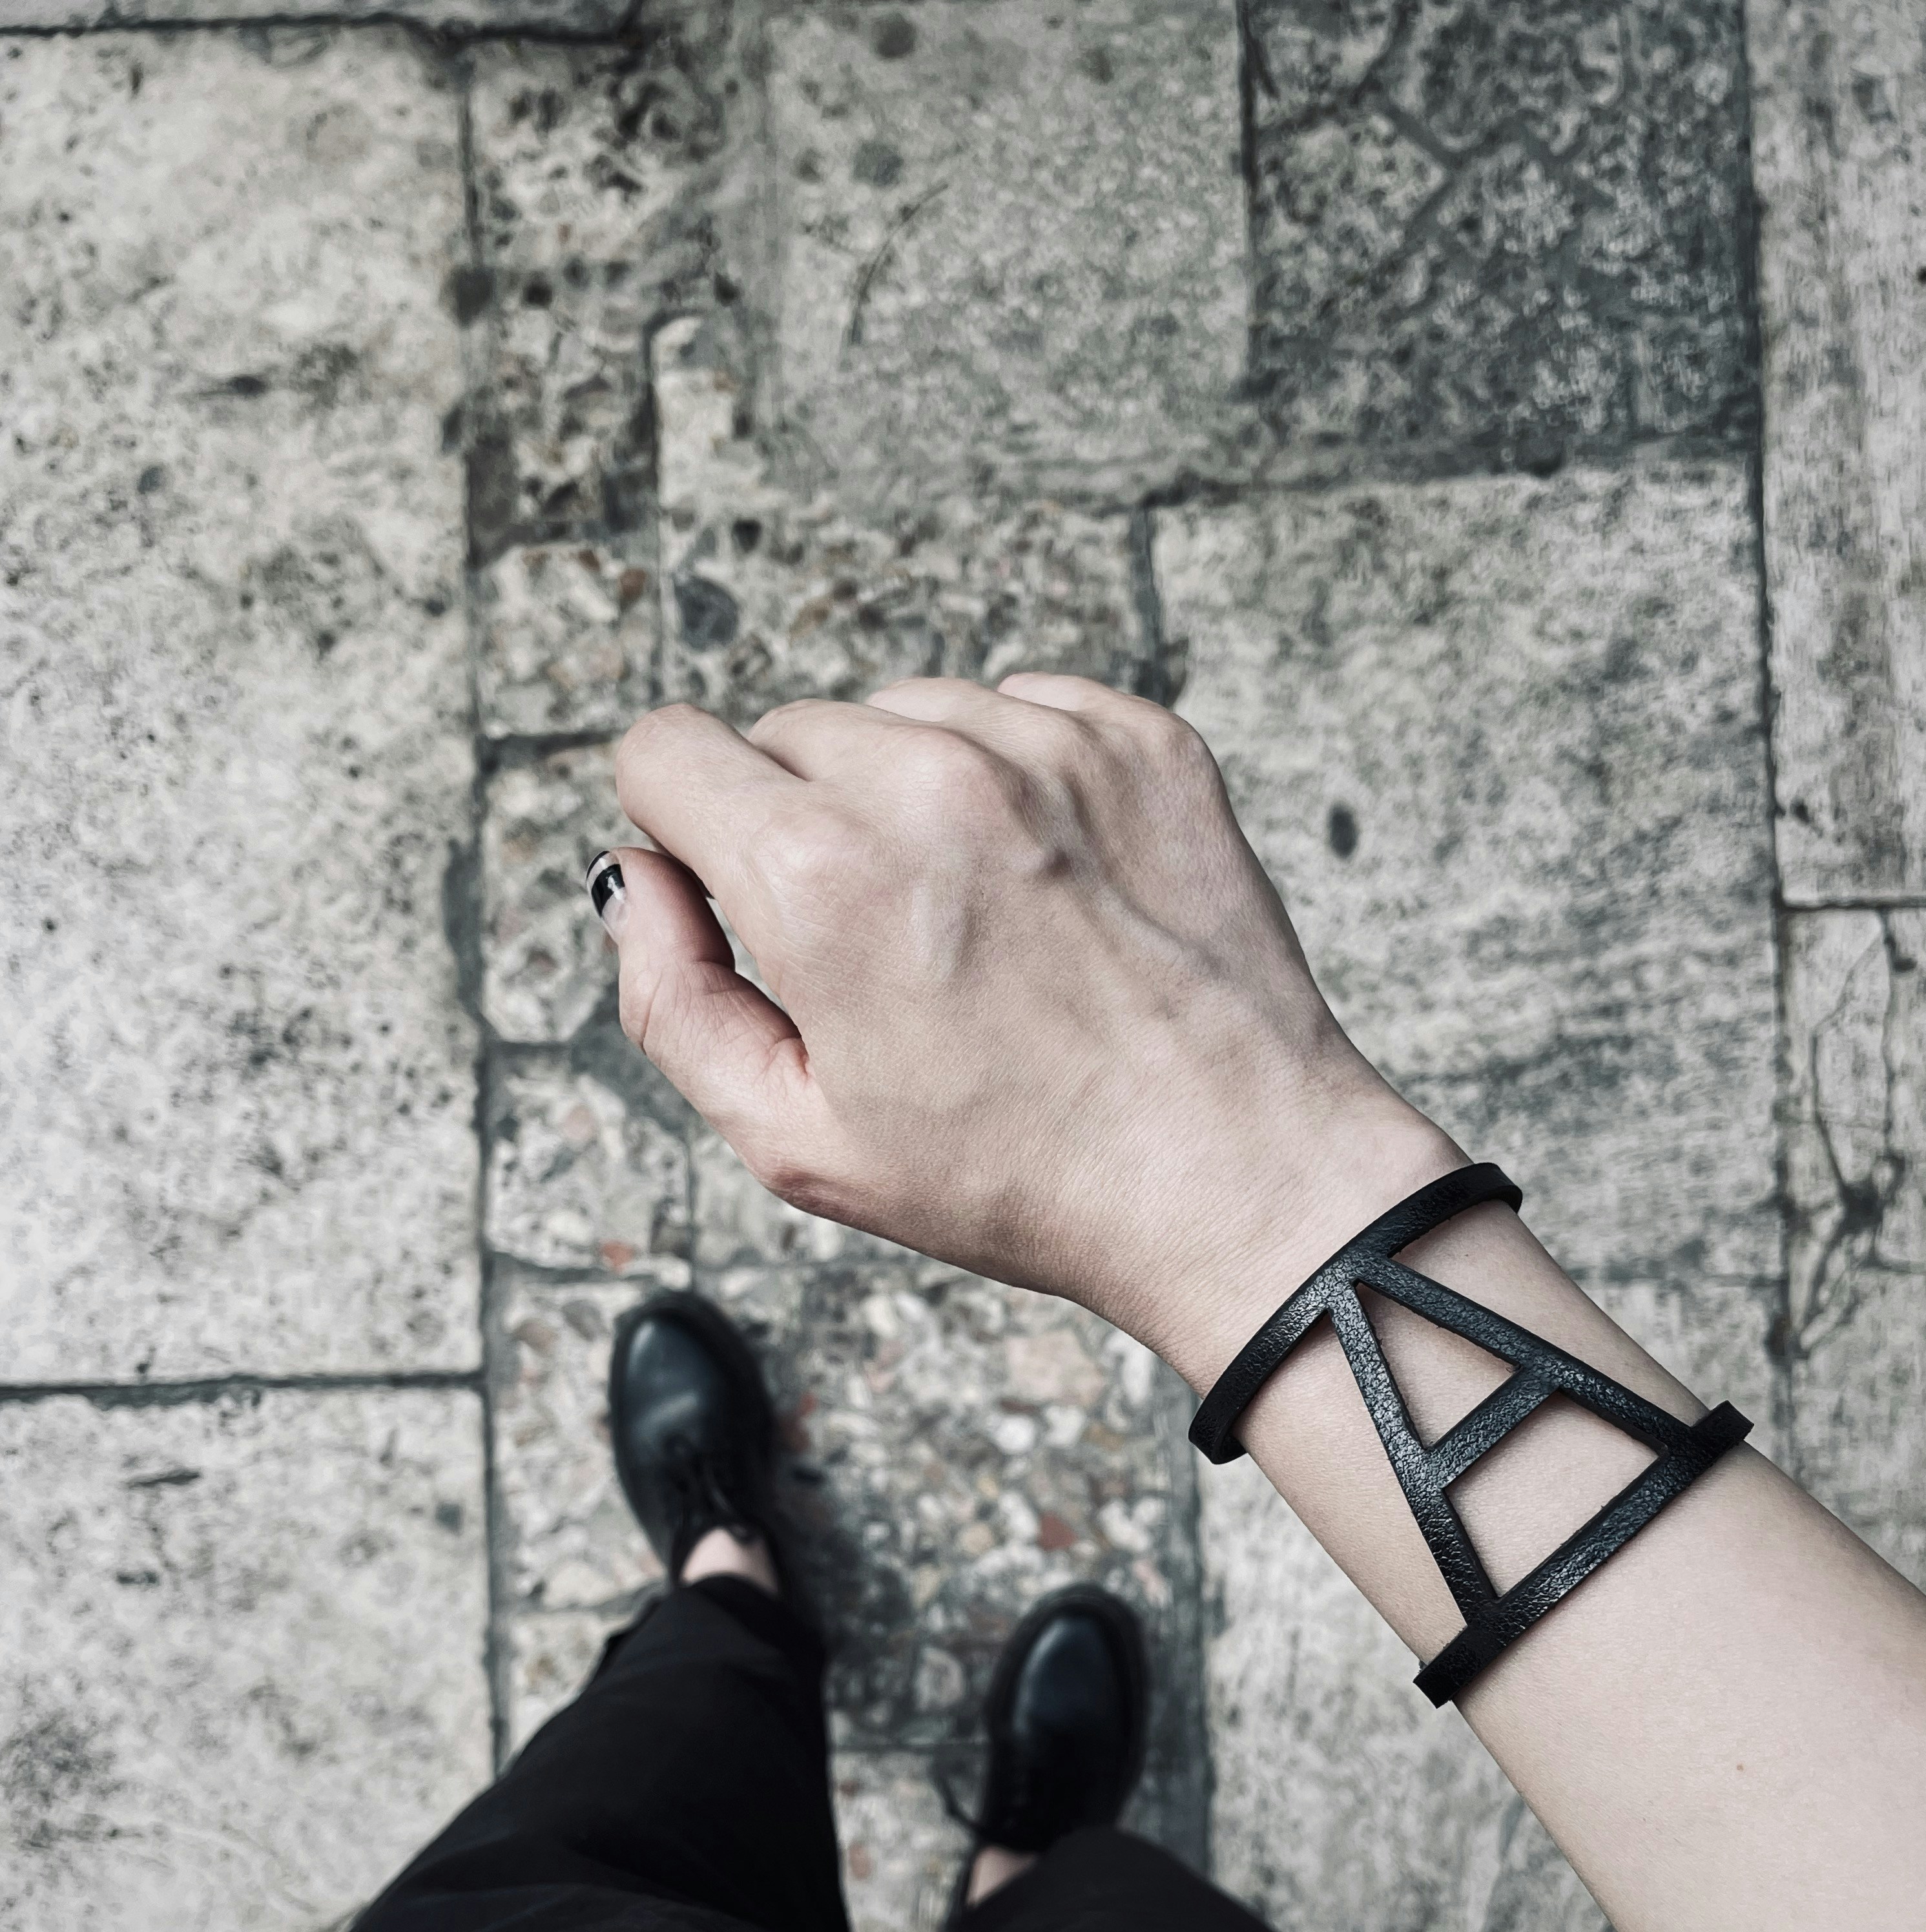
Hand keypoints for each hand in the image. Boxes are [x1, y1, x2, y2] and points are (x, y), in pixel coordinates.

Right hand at [608, 675, 1452, 1381]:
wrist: (1234, 1174)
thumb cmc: (1021, 1176)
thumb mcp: (793, 1138)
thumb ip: (671, 1000)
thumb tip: (641, 881)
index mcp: (822, 875)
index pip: (667, 749)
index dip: (681, 826)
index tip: (733, 891)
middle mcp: (928, 780)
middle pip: (784, 733)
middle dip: (800, 824)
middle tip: (882, 951)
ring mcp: (1047, 748)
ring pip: (902, 714)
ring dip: (909, 795)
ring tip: (977, 924)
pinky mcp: (1139, 741)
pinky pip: (1020, 712)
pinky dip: (1014, 781)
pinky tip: (1047, 891)